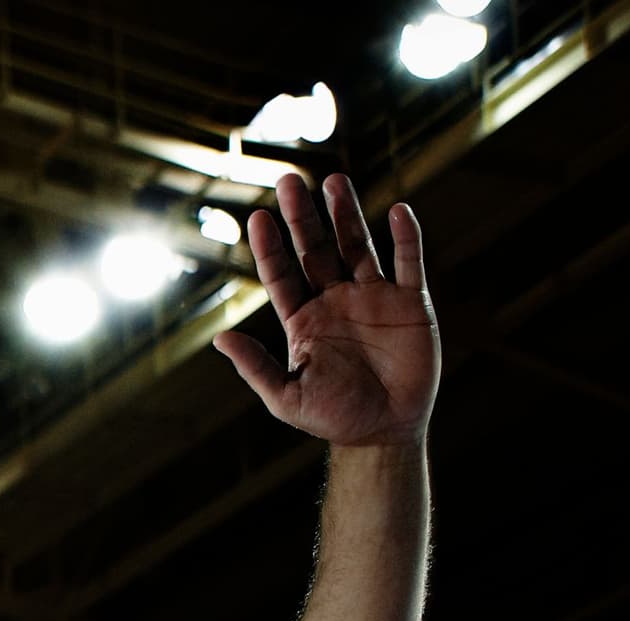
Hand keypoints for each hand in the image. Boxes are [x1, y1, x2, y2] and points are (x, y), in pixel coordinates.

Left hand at [217, 171, 435, 448]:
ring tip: (333, 180)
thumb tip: (219, 339)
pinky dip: (405, 237)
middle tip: (290, 181)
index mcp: (303, 320)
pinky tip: (396, 211)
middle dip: (303, 217)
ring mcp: (373, 297)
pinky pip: (408, 262)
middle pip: (316, 249)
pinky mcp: (410, 302)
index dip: (270, 246)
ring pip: (357, 245)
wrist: (382, 430)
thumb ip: (255, 367)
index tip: (258, 217)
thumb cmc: (331, 417)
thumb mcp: (285, 396)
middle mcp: (335, 300)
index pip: (282, 275)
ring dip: (346, 214)